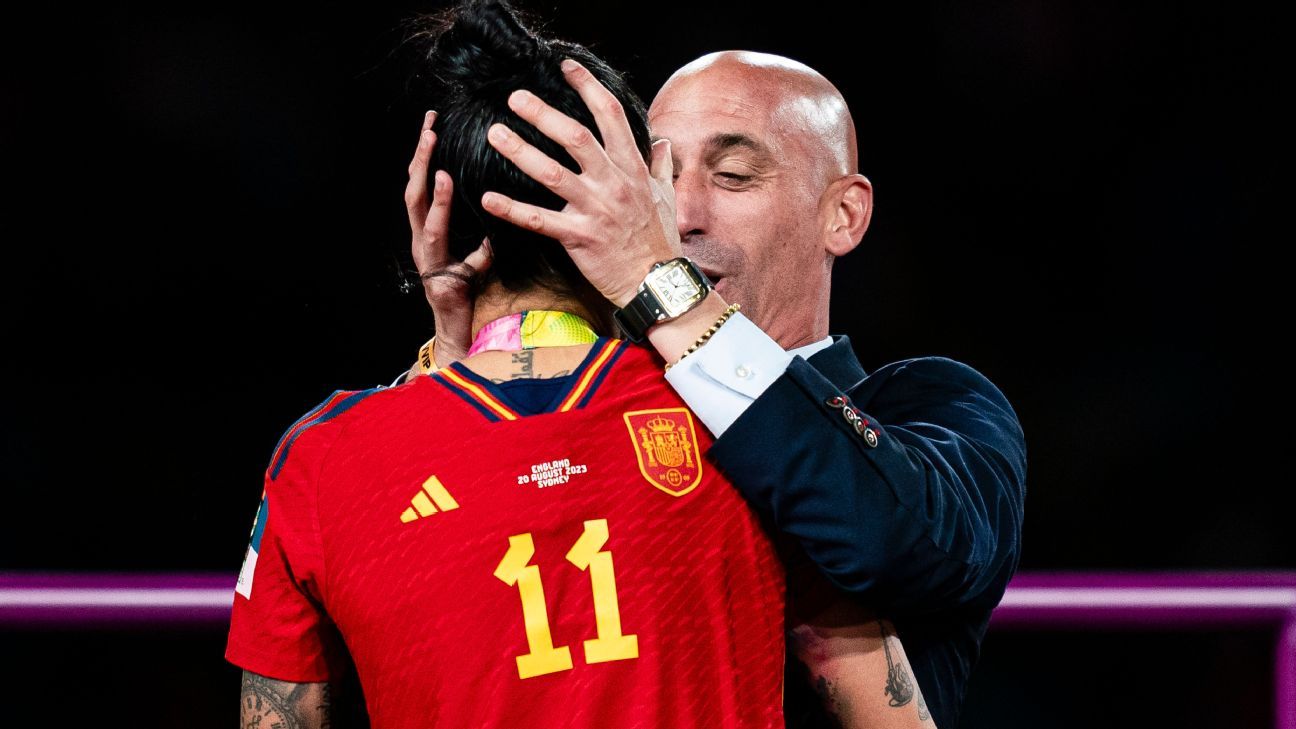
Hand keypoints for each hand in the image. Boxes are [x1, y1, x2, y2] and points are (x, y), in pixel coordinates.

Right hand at [405, 110, 491, 365]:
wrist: (456, 333)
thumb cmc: (464, 295)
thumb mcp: (478, 261)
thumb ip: (483, 241)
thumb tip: (500, 219)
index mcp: (429, 231)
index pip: (425, 185)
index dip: (428, 156)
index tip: (433, 124)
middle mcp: (420, 237)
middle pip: (414, 187)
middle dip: (421, 155)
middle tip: (429, 124)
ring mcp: (423, 252)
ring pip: (417, 206)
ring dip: (425, 174)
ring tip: (434, 148)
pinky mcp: (431, 266)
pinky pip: (434, 233)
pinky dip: (438, 208)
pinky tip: (445, 185)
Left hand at [479, 58, 679, 306]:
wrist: (657, 283)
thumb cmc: (659, 241)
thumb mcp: (666, 197)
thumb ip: (661, 166)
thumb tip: (662, 142)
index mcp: (632, 168)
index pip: (611, 116)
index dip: (588, 87)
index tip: (566, 67)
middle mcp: (614, 183)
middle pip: (575, 137)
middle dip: (543, 114)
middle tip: (514, 97)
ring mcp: (596, 210)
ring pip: (552, 173)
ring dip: (521, 152)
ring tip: (495, 134)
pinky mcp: (579, 238)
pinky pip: (540, 220)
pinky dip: (513, 209)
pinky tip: (488, 198)